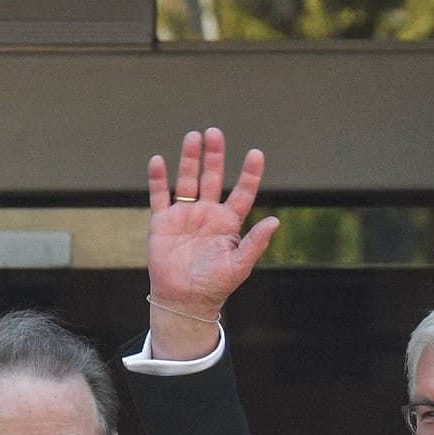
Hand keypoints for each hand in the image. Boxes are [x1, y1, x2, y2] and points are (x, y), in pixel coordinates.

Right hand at [147, 129, 278, 326]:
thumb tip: (275, 221)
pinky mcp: (162, 222)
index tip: (255, 154)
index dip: (249, 173)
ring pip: (187, 180)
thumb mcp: (239, 266)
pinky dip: (158, 179)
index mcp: (228, 222)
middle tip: (215, 133)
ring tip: (193, 137)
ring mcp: (184, 215)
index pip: (241, 191)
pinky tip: (159, 161)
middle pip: (212, 177)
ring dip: (190, 159)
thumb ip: (255, 243)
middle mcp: (207, 213)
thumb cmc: (214, 286)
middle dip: (214, 155)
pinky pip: (159, 196)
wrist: (184, 301)